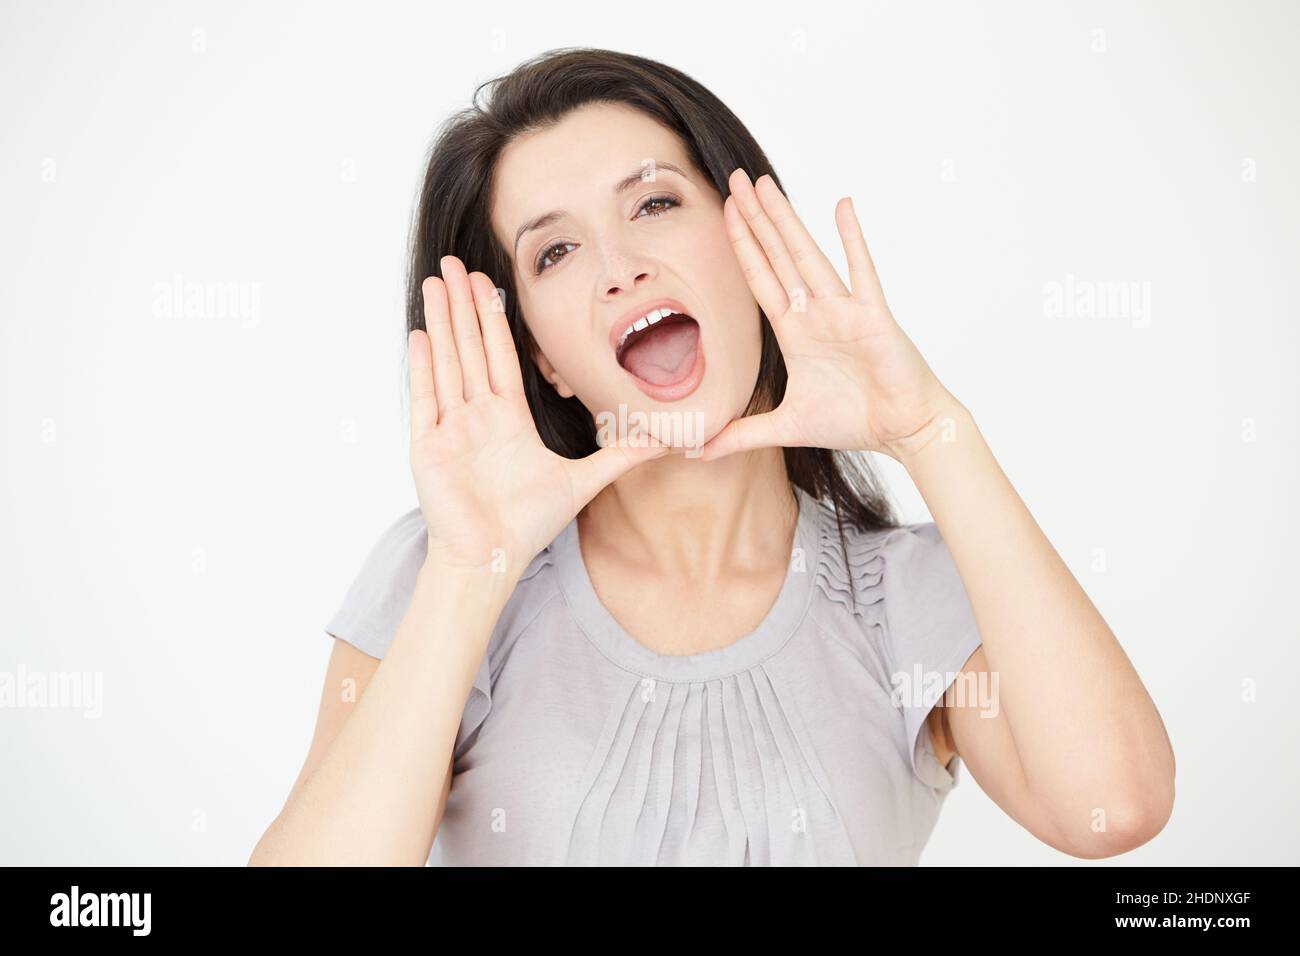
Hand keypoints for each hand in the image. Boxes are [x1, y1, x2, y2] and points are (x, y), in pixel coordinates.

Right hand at [408, 256, 667, 576]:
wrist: (492, 559)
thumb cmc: (528, 524)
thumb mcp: (583, 480)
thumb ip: (621, 456)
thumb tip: (666, 441)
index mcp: (508, 418)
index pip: (500, 356)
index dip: (494, 318)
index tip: (488, 281)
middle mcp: (477, 416)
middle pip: (470, 348)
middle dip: (464, 305)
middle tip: (456, 261)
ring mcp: (450, 428)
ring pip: (446, 363)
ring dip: (441, 322)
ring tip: (436, 282)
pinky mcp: (429, 446)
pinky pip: (424, 399)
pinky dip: (423, 368)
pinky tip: (420, 334)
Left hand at [699, 169, 960, 463]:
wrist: (904, 429)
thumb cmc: (854, 421)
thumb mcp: (785, 428)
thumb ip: (741, 435)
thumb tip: (698, 451)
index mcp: (795, 332)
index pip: (759, 279)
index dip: (741, 246)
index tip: (723, 212)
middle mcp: (815, 312)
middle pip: (776, 256)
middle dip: (754, 219)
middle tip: (733, 180)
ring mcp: (843, 309)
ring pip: (806, 255)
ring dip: (785, 220)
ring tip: (764, 185)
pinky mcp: (872, 315)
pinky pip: (860, 270)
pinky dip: (852, 238)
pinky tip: (841, 205)